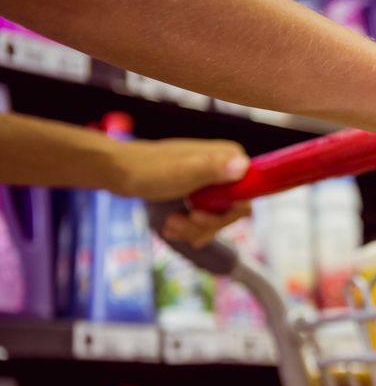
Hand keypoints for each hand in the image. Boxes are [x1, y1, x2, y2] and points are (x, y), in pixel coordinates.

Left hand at [108, 137, 251, 246]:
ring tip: (171, 226)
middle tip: (182, 223)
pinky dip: (189, 228)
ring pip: (218, 217)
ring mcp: (212, 181)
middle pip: (233, 210)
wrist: (116, 171)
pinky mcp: (198, 193)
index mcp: (228, 157)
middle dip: (207, 224)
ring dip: (194, 229)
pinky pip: (205, 218)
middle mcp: (226, 168)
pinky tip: (171, 228)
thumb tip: (243, 166)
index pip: (248, 194)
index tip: (201, 216)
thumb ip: (213, 169)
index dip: (229, 213)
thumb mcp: (182, 172)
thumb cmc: (147, 169)